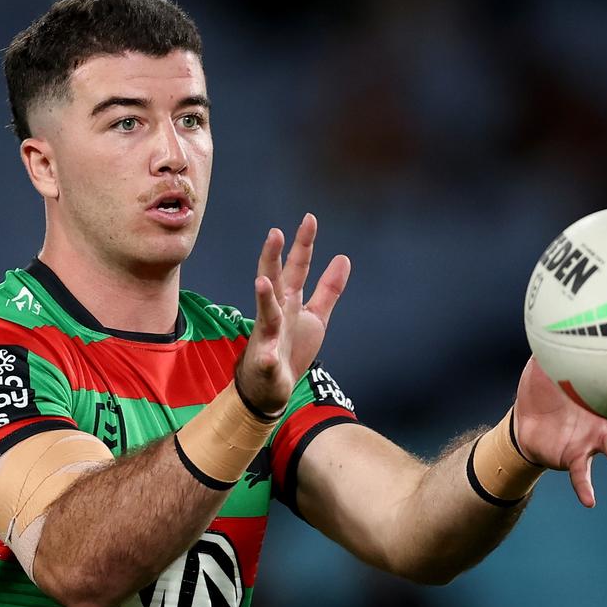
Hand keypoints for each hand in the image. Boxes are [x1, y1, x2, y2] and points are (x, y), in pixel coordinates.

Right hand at [236, 214, 350, 414]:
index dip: (303, 244)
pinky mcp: (266, 363)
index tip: (310, 218)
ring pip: (266, 314)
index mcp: (289, 301)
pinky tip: (269, 356)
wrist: (270, 387)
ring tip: (263, 282)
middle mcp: (276, 313)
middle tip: (275, 233)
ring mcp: (268, 337)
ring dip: (263, 298)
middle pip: (275, 281)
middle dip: (273, 258)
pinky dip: (267, 358)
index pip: (297, 268)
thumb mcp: (315, 316)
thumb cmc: (290, 348)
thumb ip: (328, 289)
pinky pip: (266, 360)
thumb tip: (344, 258)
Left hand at [513, 357, 606, 506]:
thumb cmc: (541, 390)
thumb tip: (555, 316)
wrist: (524, 422)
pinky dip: (586, 487)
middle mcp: (604, 419)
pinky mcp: (574, 457)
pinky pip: (582, 474)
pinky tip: (591, 502)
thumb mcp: (543, 363)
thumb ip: (553, 345)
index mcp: (600, 395)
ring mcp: (592, 441)